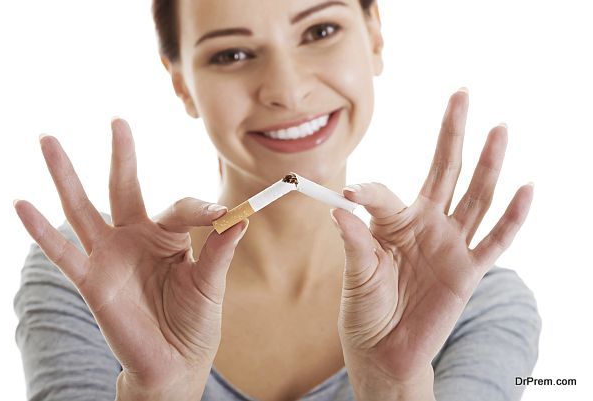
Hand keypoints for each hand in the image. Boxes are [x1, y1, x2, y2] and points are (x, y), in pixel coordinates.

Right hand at [14, 118, 248, 397]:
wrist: (174, 363)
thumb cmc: (195, 322)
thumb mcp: (210, 284)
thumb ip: (219, 252)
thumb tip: (239, 217)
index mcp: (169, 237)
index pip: (182, 208)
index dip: (203, 210)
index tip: (224, 215)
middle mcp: (136, 239)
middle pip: (125, 188)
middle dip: (121, 156)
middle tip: (118, 121)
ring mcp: (111, 257)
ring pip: (83, 209)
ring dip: (66, 176)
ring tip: (47, 141)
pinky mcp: (92, 281)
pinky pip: (63, 253)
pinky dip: (40, 230)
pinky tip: (22, 204)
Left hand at [331, 89, 533, 390]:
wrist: (384, 349)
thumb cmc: (365, 308)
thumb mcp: (356, 273)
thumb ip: (354, 240)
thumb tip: (341, 206)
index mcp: (393, 222)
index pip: (386, 193)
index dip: (370, 191)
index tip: (352, 193)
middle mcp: (426, 225)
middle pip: (444, 170)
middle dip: (452, 133)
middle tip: (461, 93)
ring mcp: (450, 245)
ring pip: (475, 195)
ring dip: (489, 162)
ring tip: (499, 127)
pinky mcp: (468, 270)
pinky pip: (496, 240)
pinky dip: (513, 217)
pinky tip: (526, 188)